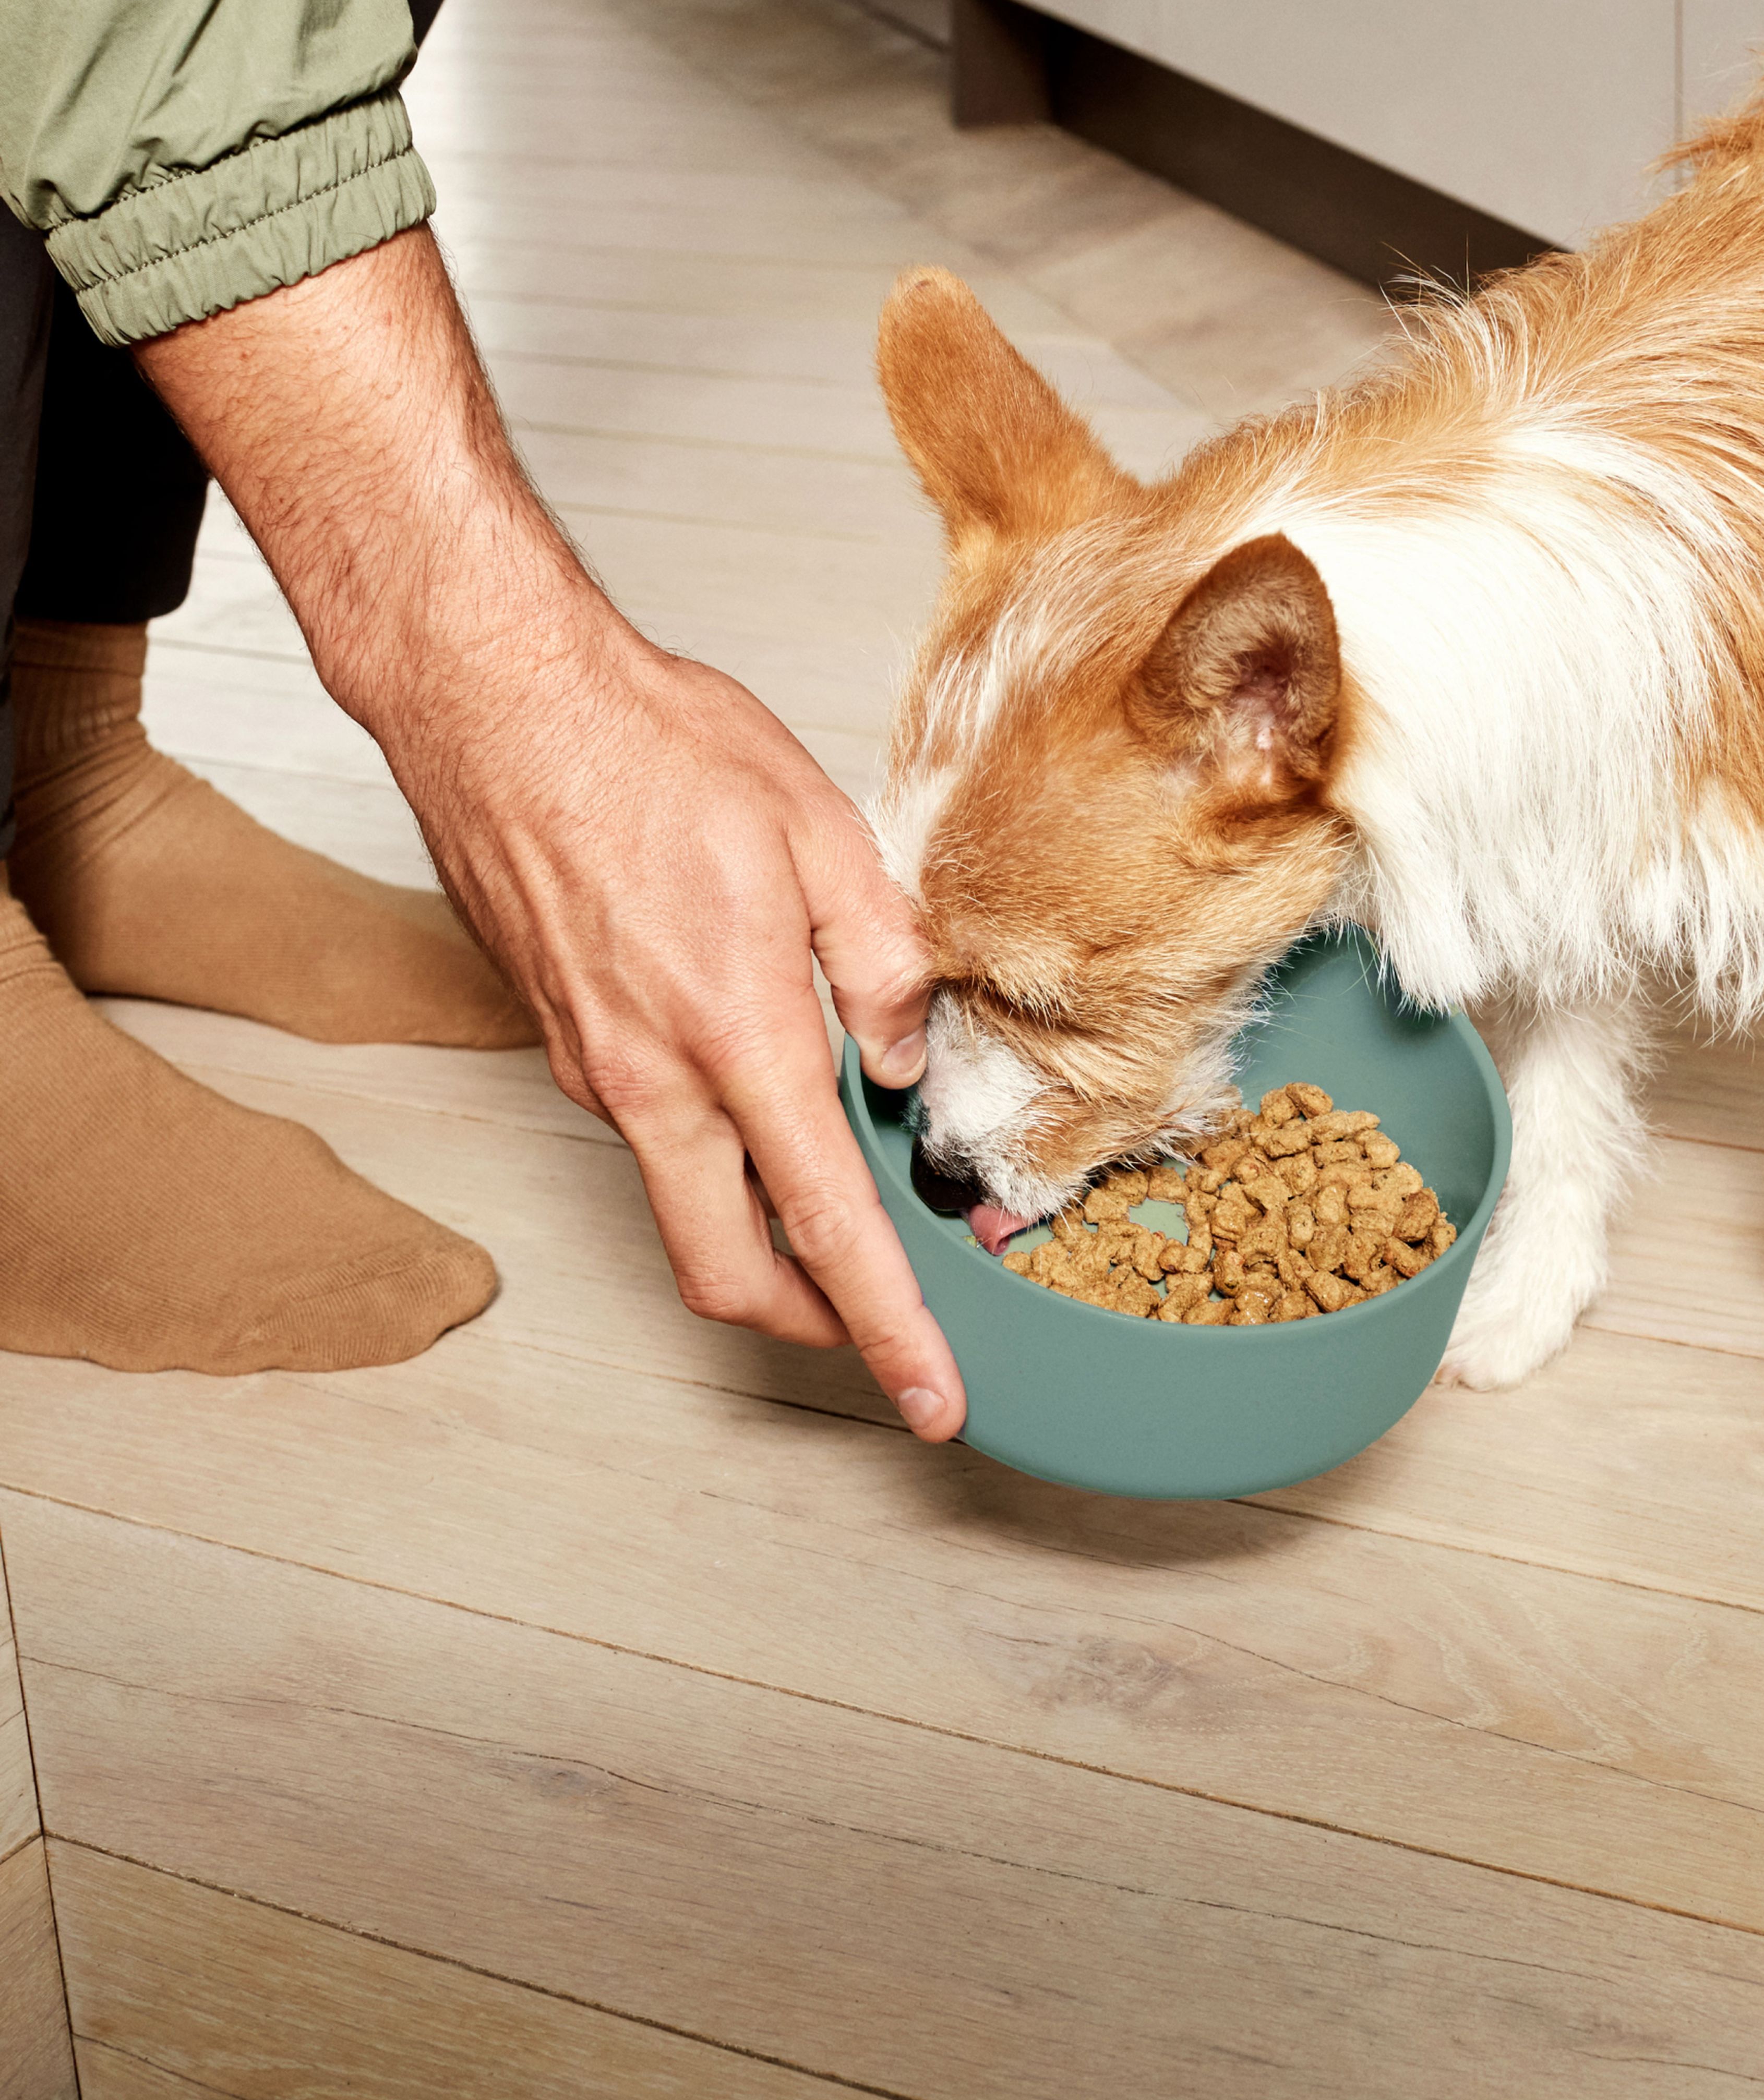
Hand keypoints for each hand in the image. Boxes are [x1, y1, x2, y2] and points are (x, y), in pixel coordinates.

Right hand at [137, 229, 965, 1436]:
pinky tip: (761, 1101)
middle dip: (814, 1326)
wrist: (496, 703)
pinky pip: (650, 1137)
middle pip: (728, 1270)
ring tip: (841, 1203)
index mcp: (734, 1034)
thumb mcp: (818, 830)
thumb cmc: (648, 746)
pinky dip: (717, 1157)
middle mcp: (651, 1079)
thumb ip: (880, 959)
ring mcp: (594, 1070)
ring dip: (764, 1234)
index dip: (888, 1329)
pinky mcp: (561, 1044)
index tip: (931, 1395)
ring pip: (685, 1206)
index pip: (825, 1225)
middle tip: (886, 1329)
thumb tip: (899, 1057)